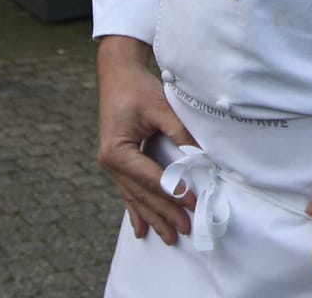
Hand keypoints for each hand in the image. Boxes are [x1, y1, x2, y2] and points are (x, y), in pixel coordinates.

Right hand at [95, 36, 198, 244]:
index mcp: (117, 151)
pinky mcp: (117, 162)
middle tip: (186, 229)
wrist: (118, 74)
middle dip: (165, 213)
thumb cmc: (138, 88)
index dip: (173, 192)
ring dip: (153, 217)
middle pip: (142, 194)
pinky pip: (128, 191)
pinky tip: (140, 229)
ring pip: (135, 197)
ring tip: (168, 237)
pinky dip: (136, 210)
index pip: (151, 178)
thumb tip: (200, 157)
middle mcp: (110, 162)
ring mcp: (111, 164)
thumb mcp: (160, 108)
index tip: (193, 204)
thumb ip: (179, 133)